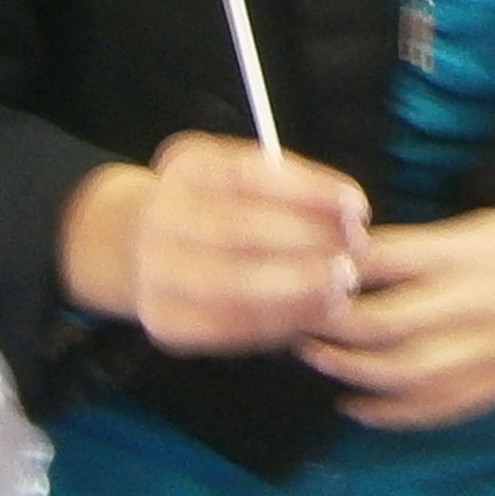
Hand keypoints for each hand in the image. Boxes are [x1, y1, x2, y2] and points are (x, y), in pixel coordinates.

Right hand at [61, 134, 371, 354]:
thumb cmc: (215, 204)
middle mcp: (160, 217)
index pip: (248, 175)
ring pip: (230, 285)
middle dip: (306, 243)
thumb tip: (349, 212)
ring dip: (297, 290)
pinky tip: (315, 313)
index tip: (357, 206)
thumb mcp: (238, 175)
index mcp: (184, 167)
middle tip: (356, 253)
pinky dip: (277, 322)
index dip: (308, 191)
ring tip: (342, 287)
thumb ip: (286, 186)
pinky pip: (227, 327)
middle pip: (236, 230)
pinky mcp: (164, 323)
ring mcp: (155, 274)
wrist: (137, 246)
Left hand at [304, 201, 494, 429]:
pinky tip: (356, 405)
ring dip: (349, 372)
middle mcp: (478, 302)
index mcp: (470, 251)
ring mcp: (492, 350)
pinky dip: (389, 413)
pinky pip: (436, 409)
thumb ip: (417, 249)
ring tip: (315, 359)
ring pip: (404, 374)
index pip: (386, 261)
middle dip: (330, 327)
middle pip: (385, 324)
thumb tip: (344, 260)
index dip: (335, 270)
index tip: (298, 270)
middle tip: (293, 321)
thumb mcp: (477, 227)